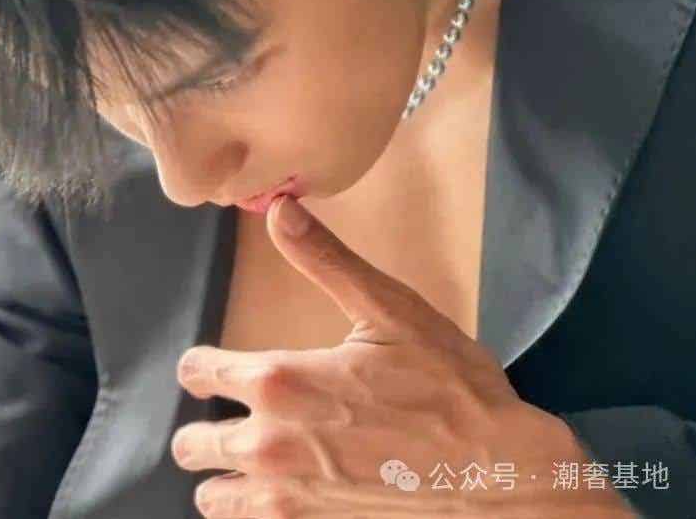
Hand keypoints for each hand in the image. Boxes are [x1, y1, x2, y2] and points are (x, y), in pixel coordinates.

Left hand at [172, 195, 634, 516]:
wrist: (504, 479)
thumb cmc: (451, 389)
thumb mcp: (390, 309)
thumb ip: (324, 259)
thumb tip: (279, 208)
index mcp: (280, 381)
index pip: (198, 373)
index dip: (200, 367)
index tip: (210, 369)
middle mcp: (270, 446)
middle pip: (191, 445)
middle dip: (201, 429)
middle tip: (224, 420)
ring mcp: (290, 502)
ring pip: (213, 499)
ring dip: (222, 478)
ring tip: (243, 465)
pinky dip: (254, 514)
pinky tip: (281, 496)